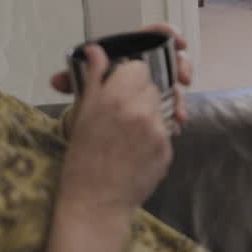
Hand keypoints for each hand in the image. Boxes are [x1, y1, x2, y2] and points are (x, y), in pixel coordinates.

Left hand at [51, 23, 192, 126]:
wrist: (99, 123)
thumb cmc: (93, 94)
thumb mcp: (82, 86)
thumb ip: (72, 81)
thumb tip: (56, 80)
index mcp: (131, 53)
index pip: (152, 35)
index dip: (167, 33)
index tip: (178, 40)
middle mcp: (148, 67)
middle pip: (172, 58)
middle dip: (182, 67)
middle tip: (184, 78)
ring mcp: (157, 85)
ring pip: (176, 84)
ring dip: (180, 96)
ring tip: (179, 112)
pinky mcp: (161, 104)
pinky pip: (173, 105)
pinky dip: (176, 113)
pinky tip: (176, 123)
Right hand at [59, 43, 173, 216]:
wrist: (95, 202)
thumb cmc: (84, 159)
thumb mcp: (83, 114)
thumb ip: (94, 78)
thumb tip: (95, 50)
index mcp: (115, 97)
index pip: (138, 67)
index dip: (130, 76)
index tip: (121, 87)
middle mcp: (140, 111)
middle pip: (153, 86)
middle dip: (140, 95)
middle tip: (123, 112)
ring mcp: (157, 131)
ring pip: (161, 108)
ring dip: (149, 114)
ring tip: (128, 133)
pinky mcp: (167, 150)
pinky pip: (165, 132)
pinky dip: (154, 136)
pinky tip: (136, 150)